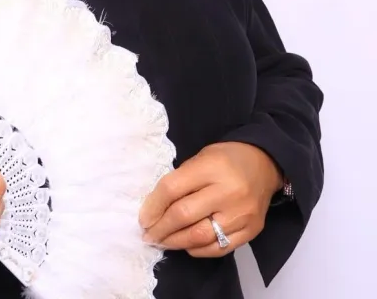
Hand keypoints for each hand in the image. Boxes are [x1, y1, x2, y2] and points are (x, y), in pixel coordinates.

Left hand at [139, 142, 282, 256]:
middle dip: (161, 229)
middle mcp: (228, 192)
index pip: (172, 189)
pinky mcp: (252, 230)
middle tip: (148, 235)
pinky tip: (187, 245)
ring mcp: (242, 214)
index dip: (152, 207)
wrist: (264, 164)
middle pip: (184, 215)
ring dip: (176, 242)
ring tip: (163, 242)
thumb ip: (179, 182)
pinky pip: (220, 248)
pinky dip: (199, 250)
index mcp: (211, 168)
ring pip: (201, 236)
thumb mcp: (198, 159)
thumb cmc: (225, 160)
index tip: (143, 219)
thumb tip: (154, 210)